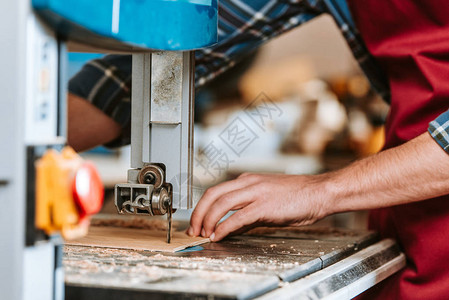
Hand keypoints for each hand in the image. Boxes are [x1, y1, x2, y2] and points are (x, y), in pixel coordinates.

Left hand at [187, 173, 332, 241]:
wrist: (319, 192)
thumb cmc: (297, 196)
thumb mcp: (267, 199)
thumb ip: (247, 211)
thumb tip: (230, 226)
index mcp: (247, 180)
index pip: (215, 191)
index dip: (201, 207)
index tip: (197, 221)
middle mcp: (248, 183)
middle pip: (212, 195)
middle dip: (198, 213)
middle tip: (194, 229)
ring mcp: (256, 193)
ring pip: (221, 204)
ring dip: (208, 221)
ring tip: (204, 234)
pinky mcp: (264, 206)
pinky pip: (237, 217)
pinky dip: (224, 228)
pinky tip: (219, 235)